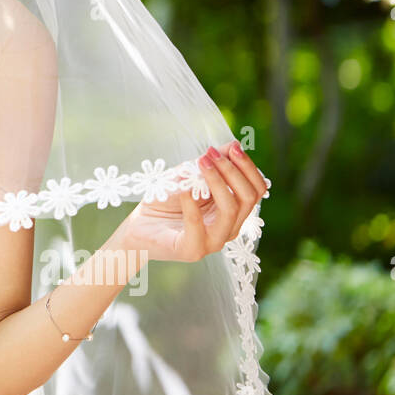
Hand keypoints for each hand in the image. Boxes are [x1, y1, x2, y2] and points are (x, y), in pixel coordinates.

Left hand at [117, 139, 267, 262]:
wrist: (138, 227)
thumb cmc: (165, 201)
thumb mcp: (188, 177)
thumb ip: (210, 164)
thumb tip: (234, 144)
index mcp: (234, 212)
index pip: (257, 190)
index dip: (248, 167)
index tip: (232, 147)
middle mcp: (229, 228)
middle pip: (248, 198)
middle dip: (233, 171)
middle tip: (211, 153)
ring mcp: (213, 242)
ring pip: (230, 210)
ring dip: (217, 181)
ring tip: (201, 163)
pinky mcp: (192, 250)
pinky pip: (198, 226)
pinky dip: (191, 203)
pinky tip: (183, 188)